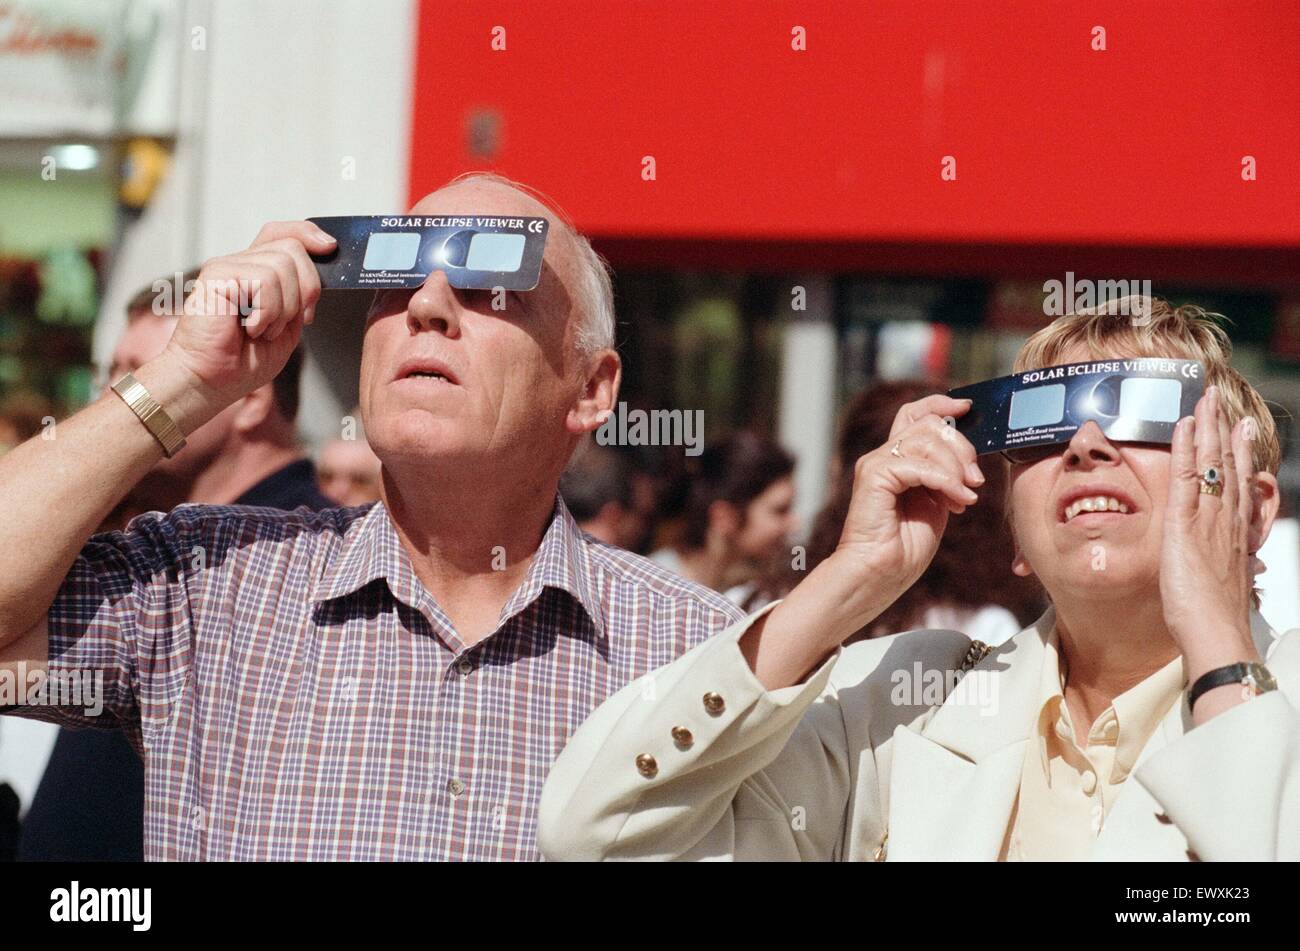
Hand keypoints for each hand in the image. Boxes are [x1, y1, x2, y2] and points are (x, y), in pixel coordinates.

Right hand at [158, 221, 335, 415]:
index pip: (285, 234)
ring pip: (282, 266)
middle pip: (292, 248)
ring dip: (283, 309)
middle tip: (289, 321)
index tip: (331, 248)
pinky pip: (264, 281)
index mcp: (258, 273)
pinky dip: (266, 312)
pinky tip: (250, 328)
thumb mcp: (288, 326)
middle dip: (306, 288)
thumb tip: (322, 271)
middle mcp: (242, 264)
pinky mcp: (217, 275)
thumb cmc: (242, 361)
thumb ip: (303, 298)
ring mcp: (228, 267)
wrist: (211, 381)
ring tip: (263, 330)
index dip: (309, 234)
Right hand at [831, 394, 984, 611]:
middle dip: (962, 446)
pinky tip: (956, 503)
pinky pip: (919, 465)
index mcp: (897, 459)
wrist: (878, 575)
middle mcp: (884, 456)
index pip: (915, 414)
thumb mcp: (935, 504)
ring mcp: (876, 463)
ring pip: (927, 439)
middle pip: (929, 423)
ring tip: (966, 497)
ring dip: (956, 467)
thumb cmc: (904, 548)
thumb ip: (945, 478)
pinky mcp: (873, 475)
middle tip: (976, 479)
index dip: (941, 404)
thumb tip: (968, 463)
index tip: (967, 409)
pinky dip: (945, 482)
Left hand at [1160, 385, 1259, 682]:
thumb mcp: (1221, 585)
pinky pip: (1184, 478)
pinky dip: (1183, 449)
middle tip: (1220, 402)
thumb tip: (1234, 568)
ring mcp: (1208, 520)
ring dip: (1206, 429)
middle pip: (1226, 466)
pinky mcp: (1185, 525)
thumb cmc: (1213, 620)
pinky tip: (1182, 426)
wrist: (1217, 635)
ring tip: (1206, 401)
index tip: (1240, 429)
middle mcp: (1226, 521)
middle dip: (1223, 431)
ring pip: (1209, 464)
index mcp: (1233, 534)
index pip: (1238, 485)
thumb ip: (1223, 568)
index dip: (1238, 455)